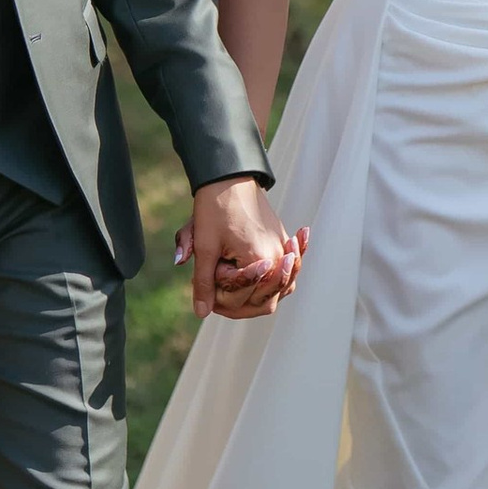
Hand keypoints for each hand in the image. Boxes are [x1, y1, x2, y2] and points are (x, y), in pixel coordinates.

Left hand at [178, 178, 305, 320]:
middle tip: (216, 288)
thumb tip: (202, 313)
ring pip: (280, 288)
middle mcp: (278, 256)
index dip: (223, 300)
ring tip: (236, 288)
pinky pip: (285, 270)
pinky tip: (263, 279)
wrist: (228, 175)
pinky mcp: (282, 239)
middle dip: (240, 300)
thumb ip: (204, 283)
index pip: (248, 300)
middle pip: (267, 300)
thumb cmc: (215, 208)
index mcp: (261, 259)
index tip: (204, 284)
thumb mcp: (205, 247)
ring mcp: (283, 247)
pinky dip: (275, 278)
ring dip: (258, 292)